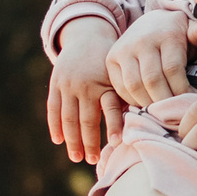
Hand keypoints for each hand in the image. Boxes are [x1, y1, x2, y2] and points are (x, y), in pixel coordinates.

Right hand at [47, 19, 124, 163]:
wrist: (88, 35)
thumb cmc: (111, 61)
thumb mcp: (121, 73)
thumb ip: (127, 96)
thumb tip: (143, 121)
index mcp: (106, 82)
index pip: (110, 109)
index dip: (114, 126)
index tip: (117, 144)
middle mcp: (86, 84)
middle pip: (86, 120)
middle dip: (90, 142)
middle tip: (93, 160)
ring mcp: (68, 84)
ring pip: (68, 118)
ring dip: (72, 140)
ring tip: (76, 157)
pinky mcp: (56, 84)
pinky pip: (53, 108)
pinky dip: (54, 125)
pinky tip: (57, 140)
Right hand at [108, 8, 196, 107]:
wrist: (149, 23)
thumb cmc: (177, 35)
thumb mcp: (192, 31)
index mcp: (165, 34)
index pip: (172, 69)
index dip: (181, 91)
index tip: (189, 104)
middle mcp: (141, 40)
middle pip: (152, 80)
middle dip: (165, 101)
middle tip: (175, 114)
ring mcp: (124, 50)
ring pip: (134, 85)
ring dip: (148, 103)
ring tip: (161, 113)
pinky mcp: (111, 60)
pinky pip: (121, 87)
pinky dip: (133, 100)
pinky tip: (147, 105)